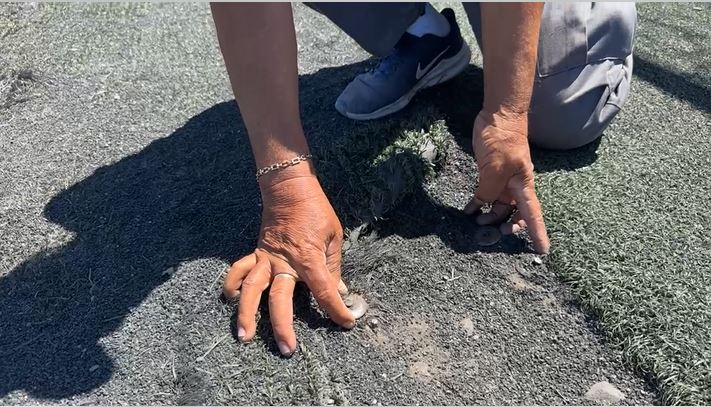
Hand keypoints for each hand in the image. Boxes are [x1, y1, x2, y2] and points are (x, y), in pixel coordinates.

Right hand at [223, 174, 353, 356]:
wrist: (289, 188)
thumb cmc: (316, 210)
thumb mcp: (333, 237)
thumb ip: (333, 267)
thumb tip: (338, 291)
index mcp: (308, 259)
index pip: (324, 292)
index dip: (336, 310)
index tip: (345, 323)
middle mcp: (284, 263)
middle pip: (280, 301)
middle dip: (282, 327)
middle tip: (287, 349)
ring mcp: (266, 259)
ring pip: (252, 290)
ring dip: (246, 314)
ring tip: (244, 337)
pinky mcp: (256, 253)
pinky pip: (239, 270)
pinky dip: (233, 284)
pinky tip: (231, 299)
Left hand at [464, 110, 549, 253]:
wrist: (498, 116)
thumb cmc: (503, 140)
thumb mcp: (496, 168)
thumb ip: (490, 190)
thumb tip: (483, 205)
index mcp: (523, 187)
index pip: (533, 215)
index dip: (538, 233)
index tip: (543, 251)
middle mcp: (516, 187)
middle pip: (516, 215)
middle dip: (507, 227)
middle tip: (492, 233)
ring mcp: (503, 181)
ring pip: (499, 207)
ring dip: (489, 217)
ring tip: (477, 222)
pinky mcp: (490, 175)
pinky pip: (486, 196)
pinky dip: (478, 204)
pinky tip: (469, 210)